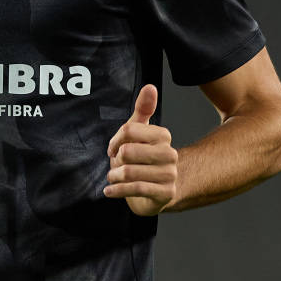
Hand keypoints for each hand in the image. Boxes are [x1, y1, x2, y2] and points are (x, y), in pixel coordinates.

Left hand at [104, 84, 177, 215]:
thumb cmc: (143, 158)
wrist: (157, 191)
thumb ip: (143, 109)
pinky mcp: (166, 193)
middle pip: (128, 151)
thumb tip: (150, 86)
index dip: (115, 140)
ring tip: (113, 177)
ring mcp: (170, 174)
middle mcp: (170, 153)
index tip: (113, 148)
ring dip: (114, 176)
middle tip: (116, 165)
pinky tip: (109, 191)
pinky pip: (136, 189)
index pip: (129, 130)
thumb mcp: (140, 133)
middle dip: (116, 160)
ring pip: (130, 172)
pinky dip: (117, 190)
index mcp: (163, 135)